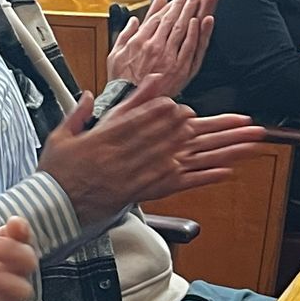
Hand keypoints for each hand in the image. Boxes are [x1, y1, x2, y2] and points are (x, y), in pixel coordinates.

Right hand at [38, 76, 251, 225]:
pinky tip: (225, 172)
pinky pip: (179, 184)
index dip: (170, 111)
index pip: (147, 116)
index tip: (186, 109)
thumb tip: (87, 94)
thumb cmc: (56, 173)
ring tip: (246, 143)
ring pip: (187, 156)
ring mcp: (138, 173)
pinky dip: (203, 177)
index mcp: (109, 135)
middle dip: (214, 126)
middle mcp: (129, 152)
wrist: (53, 207)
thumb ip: (79, 113)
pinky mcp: (143, 192)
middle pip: (178, 134)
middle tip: (242, 120)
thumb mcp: (62, 135)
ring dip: (220, 149)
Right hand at [105, 0, 219, 98]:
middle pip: (172, 19)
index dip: (169, 5)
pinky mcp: (180, 69)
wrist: (129, 102)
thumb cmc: (121, 81)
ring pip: (183, 29)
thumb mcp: (115, 54)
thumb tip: (134, 19)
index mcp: (139, 41)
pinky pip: (191, 47)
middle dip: (184, 2)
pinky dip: (197, 33)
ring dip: (193, 11)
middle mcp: (154, 46)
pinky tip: (202, 20)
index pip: (157, 17)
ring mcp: (169, 57)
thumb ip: (125, 34)